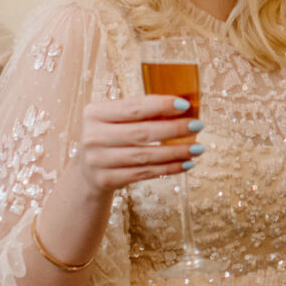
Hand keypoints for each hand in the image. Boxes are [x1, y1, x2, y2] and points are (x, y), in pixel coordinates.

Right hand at [63, 95, 200, 193]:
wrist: (87, 170)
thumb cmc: (109, 135)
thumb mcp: (115, 119)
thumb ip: (141, 111)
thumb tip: (182, 107)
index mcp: (94, 113)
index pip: (133, 108)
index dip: (161, 106)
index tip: (185, 105)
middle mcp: (93, 136)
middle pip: (141, 133)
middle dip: (174, 129)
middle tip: (197, 125)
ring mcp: (98, 160)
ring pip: (145, 156)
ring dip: (176, 152)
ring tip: (198, 148)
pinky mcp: (107, 180)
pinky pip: (144, 173)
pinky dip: (168, 168)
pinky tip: (186, 163)